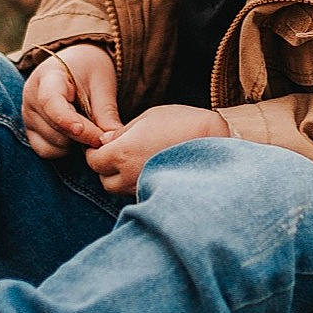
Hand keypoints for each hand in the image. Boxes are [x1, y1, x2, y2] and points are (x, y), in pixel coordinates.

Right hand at [22, 45, 121, 157]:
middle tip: (104, 132)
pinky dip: (65, 150)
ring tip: (89, 129)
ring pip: (52, 144)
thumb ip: (106, 113)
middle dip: (83, 135)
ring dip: (75, 143)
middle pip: (55, 128)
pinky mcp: (30, 131)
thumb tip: (111, 141)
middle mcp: (31, 97)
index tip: (90, 132)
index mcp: (48, 77)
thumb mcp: (102, 85)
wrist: (76, 66)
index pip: (51, 102)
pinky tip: (77, 137)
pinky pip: (46, 151)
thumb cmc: (89, 71)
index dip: (69, 121)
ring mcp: (28, 116)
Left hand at [86, 104, 228, 194]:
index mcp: (123, 153)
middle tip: (118, 153)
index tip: (102, 144)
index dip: (95, 152)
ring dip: (122, 179)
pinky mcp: (159, 196)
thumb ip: (123, 132)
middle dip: (106, 168)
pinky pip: (140, 194)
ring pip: (121, 191)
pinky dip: (139, 185)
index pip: (94, 161)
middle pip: (104, 180)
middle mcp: (130, 176)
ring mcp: (145, 189)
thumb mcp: (150, 117)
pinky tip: (152, 170)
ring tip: (137, 162)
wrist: (219, 142)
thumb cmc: (184, 123)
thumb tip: (105, 141)